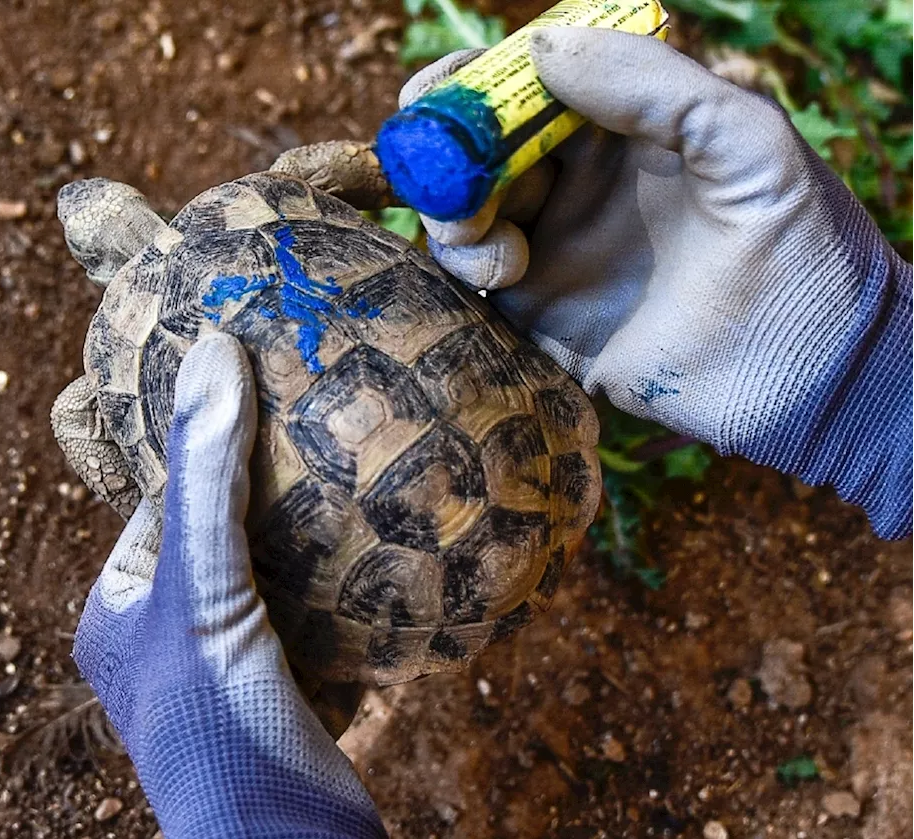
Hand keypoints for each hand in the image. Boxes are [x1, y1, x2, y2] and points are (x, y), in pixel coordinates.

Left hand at [73, 333, 387, 838]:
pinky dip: (358, 590)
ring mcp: (238, 671)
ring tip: (368, 465)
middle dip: (273, 488)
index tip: (255, 387)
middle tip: (323, 416)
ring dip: (322, 536)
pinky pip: (329, 623)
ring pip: (283, 579)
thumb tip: (211, 352)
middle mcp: (172, 641)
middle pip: (227, 537)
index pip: (161, 502)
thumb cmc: (217, 728)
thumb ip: (205, 478)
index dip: (204, 446)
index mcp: (122, 613)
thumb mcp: (200, 591)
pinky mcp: (299, 697)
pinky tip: (396, 545)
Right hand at [410, 28, 913, 537]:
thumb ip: (656, 85)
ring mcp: (556, 249)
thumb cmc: (803, 249)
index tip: (437, 92)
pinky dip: (464, 266)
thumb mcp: (748, 143)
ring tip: (487, 237)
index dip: (474, 82)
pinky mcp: (541, 318)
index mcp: (626, 129)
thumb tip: (541, 46)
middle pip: (478, 148)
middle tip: (437, 167)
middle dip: (444, 150)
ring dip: (453, 213)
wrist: (815, 378)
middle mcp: (580, 184)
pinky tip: (504, 273)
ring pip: (464, 212)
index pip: (529, 86)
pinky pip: (473, 281)